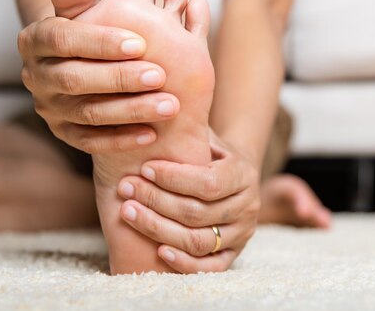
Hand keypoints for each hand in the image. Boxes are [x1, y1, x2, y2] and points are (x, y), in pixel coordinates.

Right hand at [17, 16, 180, 152]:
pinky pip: (92, 142)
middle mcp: (36, 76)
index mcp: (36, 40)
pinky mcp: (66, 134)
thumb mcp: (89, 7)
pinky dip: (122, 137)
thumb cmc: (94, 33)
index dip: (100, 41)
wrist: (90, 70)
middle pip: (75, 79)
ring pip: (88, 113)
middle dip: (120, 78)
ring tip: (170, 105)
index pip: (63, 39)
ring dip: (131, 109)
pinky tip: (152, 133)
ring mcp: (50, 109)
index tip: (140, 43)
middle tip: (161, 75)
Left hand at [116, 130, 260, 272]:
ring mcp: (242, 233)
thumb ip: (188, 128)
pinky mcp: (233, 253)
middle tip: (125, 188)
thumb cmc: (209, 152)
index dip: (173, 179)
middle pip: (198, 213)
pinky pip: (210, 267)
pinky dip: (183, 262)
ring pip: (198, 241)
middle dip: (156, 201)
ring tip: (128, 212)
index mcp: (243, 173)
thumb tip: (159, 106)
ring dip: (158, 228)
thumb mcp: (205, 135)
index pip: (207, 183)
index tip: (144, 168)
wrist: (234, 176)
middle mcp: (248, 205)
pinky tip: (157, 250)